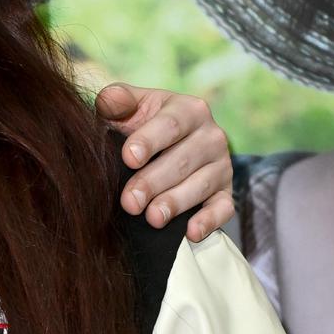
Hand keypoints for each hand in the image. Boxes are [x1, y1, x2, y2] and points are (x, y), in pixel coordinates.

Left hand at [96, 83, 234, 240]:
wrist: (170, 147)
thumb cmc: (143, 125)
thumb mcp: (131, 108)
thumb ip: (117, 101)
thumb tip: (108, 101)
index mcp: (188, 109)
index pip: (170, 124)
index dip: (149, 141)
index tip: (129, 157)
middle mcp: (211, 136)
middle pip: (182, 160)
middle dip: (154, 181)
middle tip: (130, 201)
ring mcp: (221, 166)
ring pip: (201, 185)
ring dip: (176, 202)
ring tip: (153, 218)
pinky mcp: (225, 193)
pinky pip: (223, 208)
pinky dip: (210, 221)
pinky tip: (191, 232)